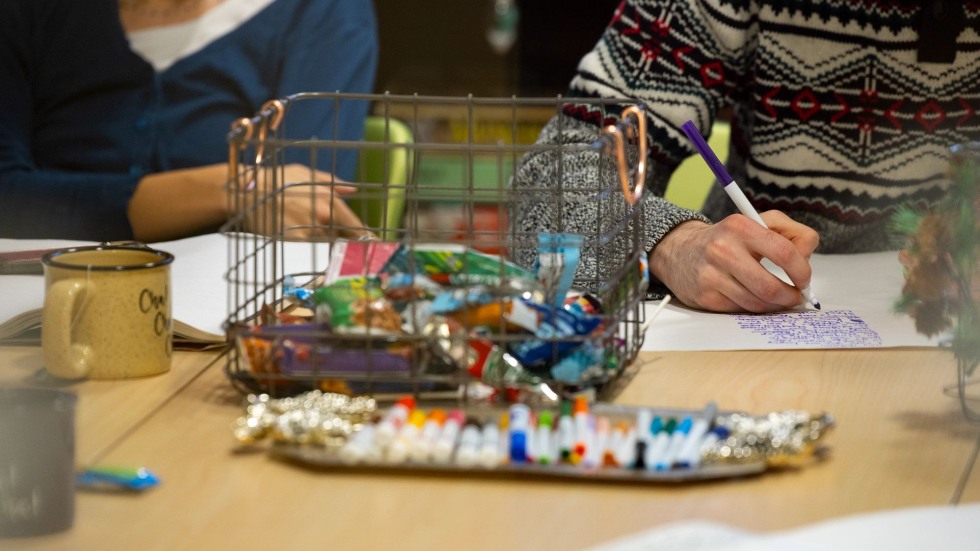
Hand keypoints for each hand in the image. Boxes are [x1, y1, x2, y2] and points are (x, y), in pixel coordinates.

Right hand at [239, 164, 375, 239]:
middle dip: (340, 238)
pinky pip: (307, 247)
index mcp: (330, 202)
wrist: (247, 191)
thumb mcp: (305, 174)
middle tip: (331, 234)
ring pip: (324, 243)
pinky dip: (306, 243)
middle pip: (341, 238)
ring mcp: (307, 232)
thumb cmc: (277, 179)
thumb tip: (353, 190)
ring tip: (303, 225)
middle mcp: (322, 219)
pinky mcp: (293, 242)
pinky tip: (294, 230)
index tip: (373, 245)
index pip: (356, 227)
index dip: (366, 238)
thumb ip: (332, 183)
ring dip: (321, 239)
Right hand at [649, 211, 818, 312]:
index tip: (805, 279)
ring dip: (773, 305)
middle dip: (790, 296)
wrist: (679, 251)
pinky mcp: (705, 297)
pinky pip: (741, 310)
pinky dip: (753, 307)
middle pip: (770, 287)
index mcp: (740, 227)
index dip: (801, 270)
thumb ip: (791, 232)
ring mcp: (711, 276)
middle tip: (796, 296)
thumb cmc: (726, 239)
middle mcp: (722, 250)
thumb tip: (807, 256)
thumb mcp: (757, 222)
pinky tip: (753, 297)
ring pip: (757, 303)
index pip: (783, 252)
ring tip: (777, 297)